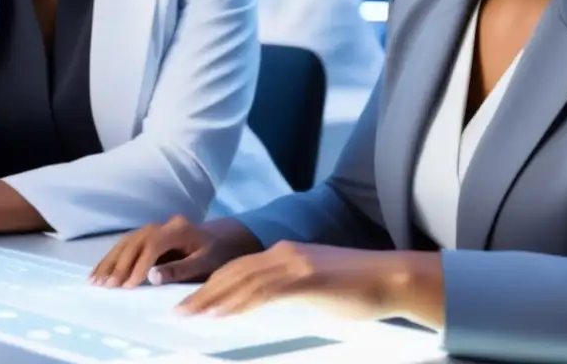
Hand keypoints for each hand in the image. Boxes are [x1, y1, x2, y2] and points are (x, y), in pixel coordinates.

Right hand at [89, 215, 261, 287]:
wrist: (222, 240)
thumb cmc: (216, 254)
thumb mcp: (206, 263)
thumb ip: (181, 270)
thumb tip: (152, 277)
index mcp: (179, 229)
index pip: (153, 245)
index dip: (139, 265)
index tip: (128, 286)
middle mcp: (163, 225)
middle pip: (135, 242)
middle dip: (119, 265)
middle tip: (105, 286)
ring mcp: (154, 228)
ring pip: (126, 242)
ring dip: (109, 262)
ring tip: (95, 282)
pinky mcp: (147, 236)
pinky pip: (125, 245)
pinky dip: (111, 259)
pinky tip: (99, 273)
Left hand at [176, 242, 440, 322]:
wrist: (390, 278)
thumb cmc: (357, 288)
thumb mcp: (315, 287)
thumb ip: (290, 291)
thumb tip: (273, 305)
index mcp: (284, 254)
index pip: (238, 268)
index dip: (211, 284)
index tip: (190, 300)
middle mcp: (283, 252)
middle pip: (232, 272)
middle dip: (201, 291)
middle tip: (176, 309)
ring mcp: (293, 263)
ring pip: (241, 280)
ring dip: (211, 299)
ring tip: (187, 314)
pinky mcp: (304, 278)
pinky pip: (262, 291)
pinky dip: (237, 302)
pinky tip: (220, 313)